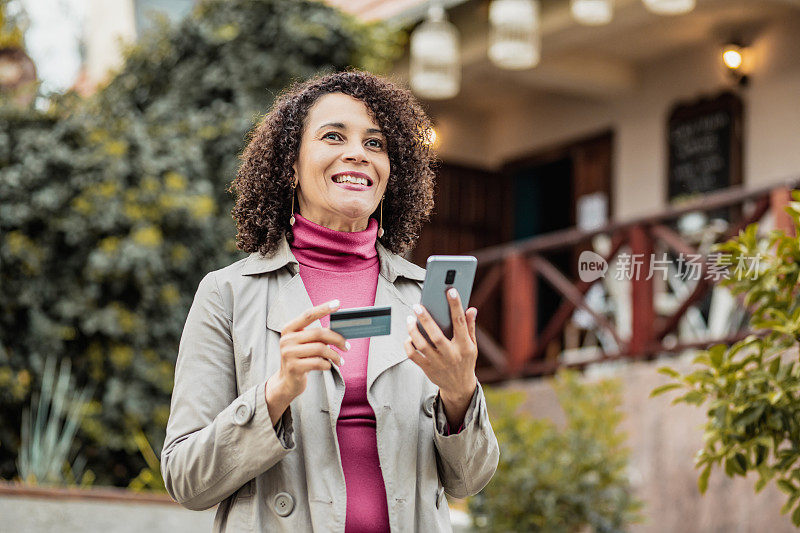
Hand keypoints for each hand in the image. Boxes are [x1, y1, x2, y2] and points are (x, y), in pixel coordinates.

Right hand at [265, 299, 348, 424]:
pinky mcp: (294, 367)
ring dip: (335, 355)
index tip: (338, 304)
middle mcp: (286, 339)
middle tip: (347, 346)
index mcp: (289, 329)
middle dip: (337, 339)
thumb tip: (341, 328)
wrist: (287, 382)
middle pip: (319, 333)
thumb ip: (316, 335)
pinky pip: (318, 363)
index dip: (323, 309)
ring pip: (320, 349)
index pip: (308, 315)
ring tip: (340, 360)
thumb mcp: (304, 343)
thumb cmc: (301, 358)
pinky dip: (328, 365)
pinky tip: (329, 366)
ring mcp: (288, 354)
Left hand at [404, 288, 477, 425]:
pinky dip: (408, 345)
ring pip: (422, 345)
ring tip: (410, 319)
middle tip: (417, 306)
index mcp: (464, 346)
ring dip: (413, 331)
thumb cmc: (466, 361)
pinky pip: (413, 355)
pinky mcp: (427, 369)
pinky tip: (408, 336)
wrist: (459, 387)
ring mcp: (438, 363)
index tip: (450, 291)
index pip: (460, 322)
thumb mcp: (473, 346)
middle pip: (436, 335)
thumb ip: (470, 327)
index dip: (456, 306)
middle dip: (426, 319)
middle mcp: (451, 355)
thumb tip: (471, 309)